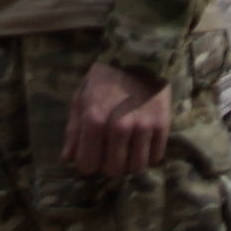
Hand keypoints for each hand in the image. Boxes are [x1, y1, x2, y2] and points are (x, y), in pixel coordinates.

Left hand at [64, 61, 170, 176]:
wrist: (138, 59)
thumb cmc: (103, 80)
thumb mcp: (81, 99)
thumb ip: (74, 131)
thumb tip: (68, 159)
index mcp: (94, 119)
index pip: (88, 163)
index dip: (87, 165)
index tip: (89, 160)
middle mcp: (119, 126)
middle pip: (114, 170)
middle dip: (108, 167)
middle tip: (108, 155)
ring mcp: (143, 127)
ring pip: (137, 167)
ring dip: (129, 163)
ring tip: (125, 150)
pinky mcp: (163, 127)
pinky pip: (155, 157)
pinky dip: (147, 155)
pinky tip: (140, 143)